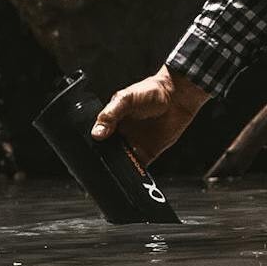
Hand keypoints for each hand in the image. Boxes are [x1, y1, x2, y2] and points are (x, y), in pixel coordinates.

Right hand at [90, 66, 210, 164]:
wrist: (177, 97)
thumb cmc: (151, 91)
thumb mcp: (126, 99)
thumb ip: (110, 115)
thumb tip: (97, 133)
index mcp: (112, 121)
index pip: (97, 137)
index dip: (92, 145)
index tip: (89, 152)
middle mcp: (120, 135)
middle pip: (106, 153)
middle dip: (102, 160)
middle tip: (100, 165)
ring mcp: (133, 145)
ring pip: (119, 163)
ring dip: (116, 168)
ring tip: (113, 171)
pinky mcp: (146, 154)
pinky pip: (136, 168)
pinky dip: (132, 173)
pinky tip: (129, 174)